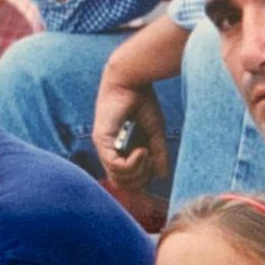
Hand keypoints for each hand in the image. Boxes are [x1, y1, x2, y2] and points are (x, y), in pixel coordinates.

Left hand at [93, 76, 168, 191]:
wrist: (132, 79)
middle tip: (151, 160)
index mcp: (119, 151)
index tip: (154, 165)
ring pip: (119, 178)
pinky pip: (116, 166)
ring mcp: (103, 147)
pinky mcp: (102, 141)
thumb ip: (158, 156)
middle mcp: (108, 152)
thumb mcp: (155, 133)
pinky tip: (142, 150)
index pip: (126, 180)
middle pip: (122, 184)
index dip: (142, 180)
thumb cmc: (143, 102)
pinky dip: (132, 163)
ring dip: (138, 171)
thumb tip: (162, 177)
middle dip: (141, 179)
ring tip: (146, 152)